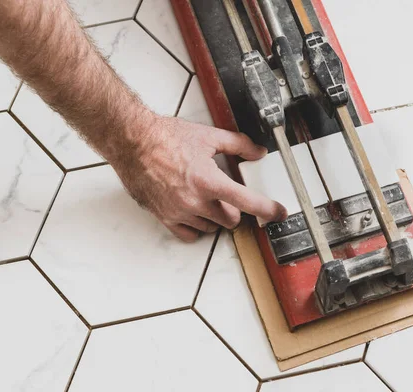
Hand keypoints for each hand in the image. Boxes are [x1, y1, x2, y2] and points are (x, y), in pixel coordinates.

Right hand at [109, 112, 287, 241]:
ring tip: (206, 198)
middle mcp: (195, 201)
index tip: (279, 213)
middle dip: (234, 210)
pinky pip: (189, 234)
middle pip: (230, 220)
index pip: (248, 202)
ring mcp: (179, 212)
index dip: (268, 209)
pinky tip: (195, 211)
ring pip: (210, 228)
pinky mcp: (164, 217)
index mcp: (209, 180)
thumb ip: (238, 144)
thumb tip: (257, 152)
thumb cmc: (165, 137)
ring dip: (215, 217)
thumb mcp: (208, 136)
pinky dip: (197, 226)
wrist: (132, 141)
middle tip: (228, 196)